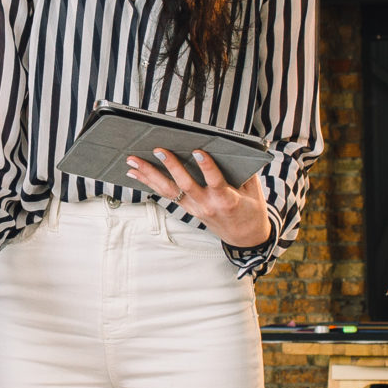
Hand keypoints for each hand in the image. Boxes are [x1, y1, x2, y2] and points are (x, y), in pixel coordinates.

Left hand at [122, 148, 272, 247]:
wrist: (244, 237)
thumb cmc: (251, 211)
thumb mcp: (254, 192)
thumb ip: (245, 173)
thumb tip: (235, 150)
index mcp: (226, 199)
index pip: (215, 181)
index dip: (207, 166)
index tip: (198, 152)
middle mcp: (207, 204)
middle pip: (185, 185)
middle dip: (171, 167)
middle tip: (159, 151)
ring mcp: (194, 208)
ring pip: (169, 190)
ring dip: (149, 175)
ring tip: (133, 162)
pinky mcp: (188, 208)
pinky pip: (166, 194)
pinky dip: (150, 183)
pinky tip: (136, 174)